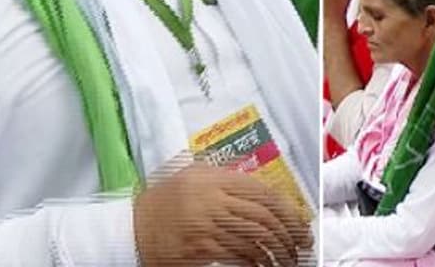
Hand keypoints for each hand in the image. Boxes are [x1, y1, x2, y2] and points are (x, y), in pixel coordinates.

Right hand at [134, 163, 310, 266]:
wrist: (133, 228)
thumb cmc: (164, 202)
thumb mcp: (192, 176)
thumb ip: (225, 177)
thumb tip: (263, 190)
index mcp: (213, 179)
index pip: (263, 193)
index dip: (289, 211)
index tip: (301, 224)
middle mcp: (212, 199)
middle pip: (264, 217)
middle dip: (289, 234)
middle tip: (301, 246)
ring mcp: (207, 225)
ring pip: (255, 240)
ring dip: (277, 253)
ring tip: (287, 260)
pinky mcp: (201, 248)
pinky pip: (239, 257)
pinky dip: (256, 263)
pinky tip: (263, 266)